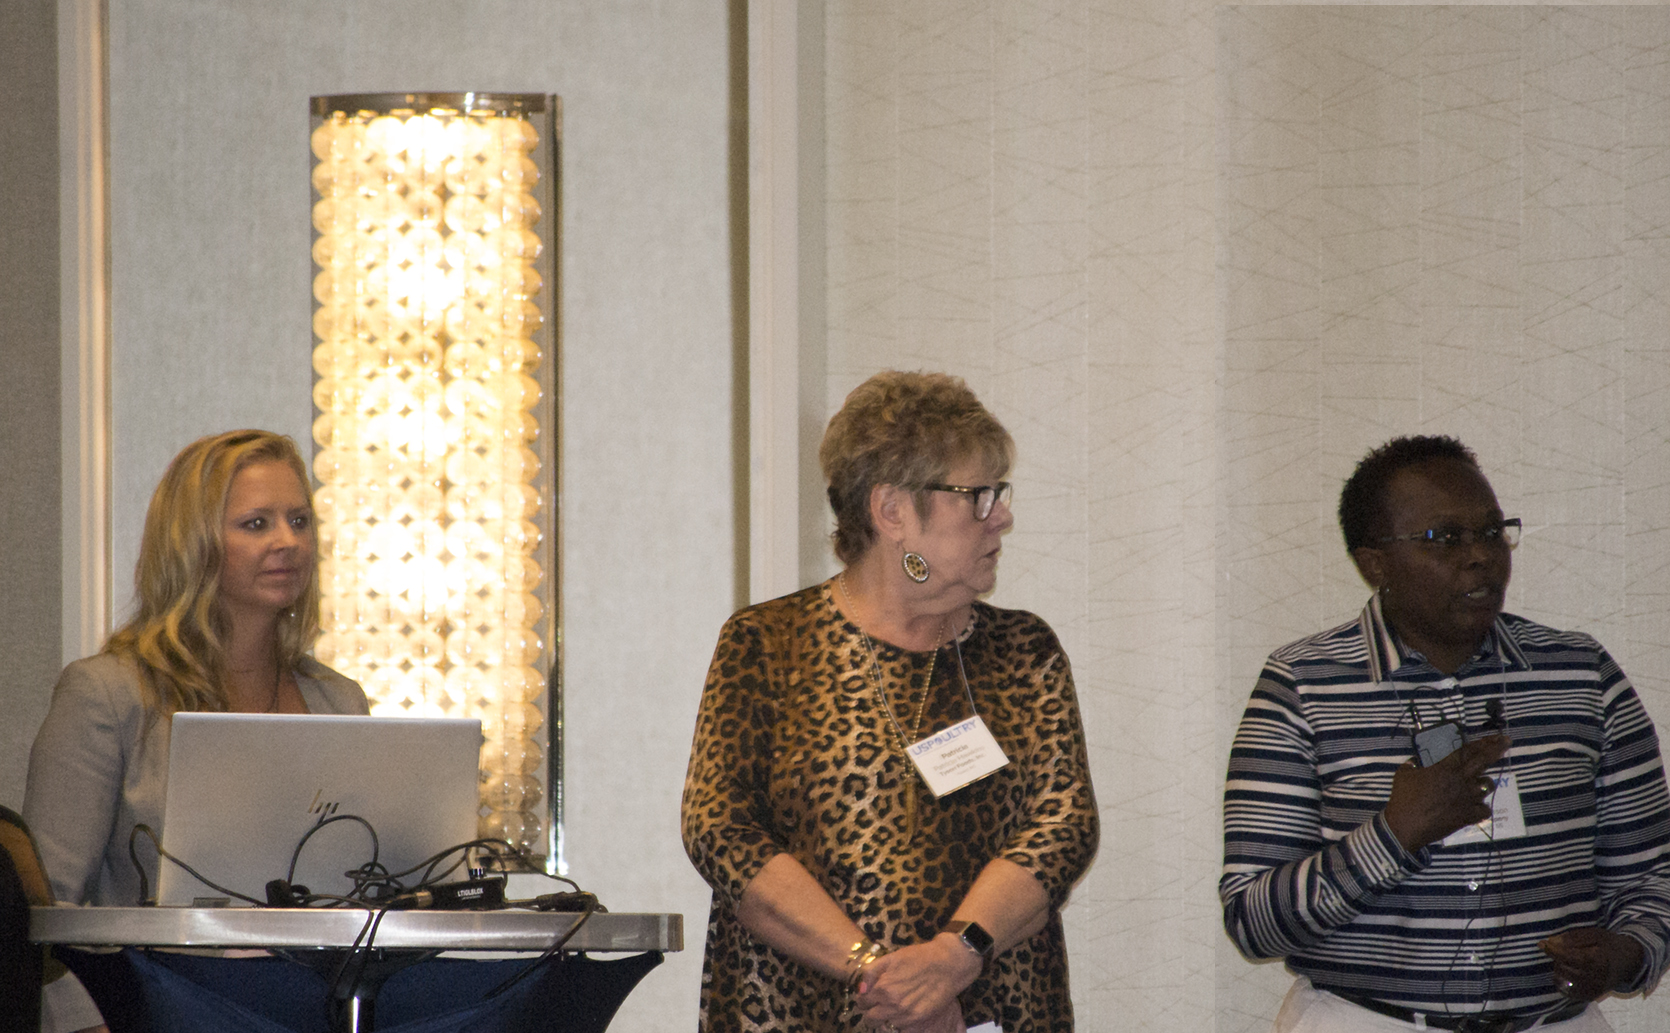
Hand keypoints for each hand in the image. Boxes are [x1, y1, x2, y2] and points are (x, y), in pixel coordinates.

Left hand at [855, 935, 980, 1029]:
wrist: (947, 964)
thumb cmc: (919, 957)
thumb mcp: (891, 958)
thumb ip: (871, 972)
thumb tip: (861, 989)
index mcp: (882, 988)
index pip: (862, 1003)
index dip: (864, 999)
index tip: (869, 996)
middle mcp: (892, 1004)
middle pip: (871, 1019)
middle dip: (872, 1012)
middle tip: (879, 1004)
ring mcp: (906, 1014)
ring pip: (885, 1026)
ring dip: (886, 1018)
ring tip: (894, 1007)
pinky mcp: (919, 1019)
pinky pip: (900, 1028)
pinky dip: (899, 1023)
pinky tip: (904, 1012)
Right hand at [1383, 733, 1509, 850]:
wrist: (1407, 826)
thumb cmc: (1404, 798)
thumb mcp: (1404, 773)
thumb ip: (1414, 763)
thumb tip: (1417, 760)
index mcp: (1446, 767)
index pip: (1468, 750)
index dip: (1484, 741)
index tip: (1496, 737)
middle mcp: (1461, 780)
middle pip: (1483, 761)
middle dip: (1497, 749)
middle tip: (1506, 742)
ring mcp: (1467, 799)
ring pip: (1487, 786)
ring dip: (1484, 782)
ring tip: (1478, 783)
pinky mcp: (1468, 815)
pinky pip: (1485, 809)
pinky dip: (1481, 807)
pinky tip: (1474, 807)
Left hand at [1541, 927, 1643, 1000]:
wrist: (1629, 961)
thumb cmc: (1609, 944)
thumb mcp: (1593, 934)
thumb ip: (1572, 938)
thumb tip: (1550, 942)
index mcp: (1599, 960)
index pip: (1570, 957)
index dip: (1553, 950)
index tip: (1542, 943)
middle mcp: (1597, 978)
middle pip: (1564, 968)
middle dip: (1557, 957)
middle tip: (1560, 949)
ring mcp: (1594, 990)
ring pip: (1563, 980)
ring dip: (1559, 968)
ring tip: (1567, 960)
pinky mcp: (1591, 996)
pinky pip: (1567, 991)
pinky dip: (1562, 981)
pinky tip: (1567, 972)